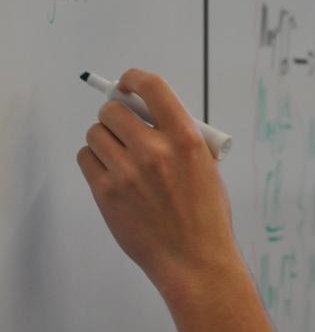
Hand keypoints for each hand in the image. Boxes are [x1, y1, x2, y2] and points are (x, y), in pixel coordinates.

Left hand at [77, 68, 235, 296]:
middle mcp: (154, 151)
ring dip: (104, 136)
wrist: (194, 258)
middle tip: (123, 124)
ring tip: (118, 151)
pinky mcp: (107, 194)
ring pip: (95, 133)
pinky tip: (110, 169)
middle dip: (116, 112)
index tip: (129, 82)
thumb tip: (149, 115)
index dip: (135, 78)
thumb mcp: (206, 164)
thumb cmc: (205, 212)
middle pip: (114, 109)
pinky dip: (94, 159)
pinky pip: (86, 158)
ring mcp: (127, 173)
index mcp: (186, 138)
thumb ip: (180, 136)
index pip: (153, 87)